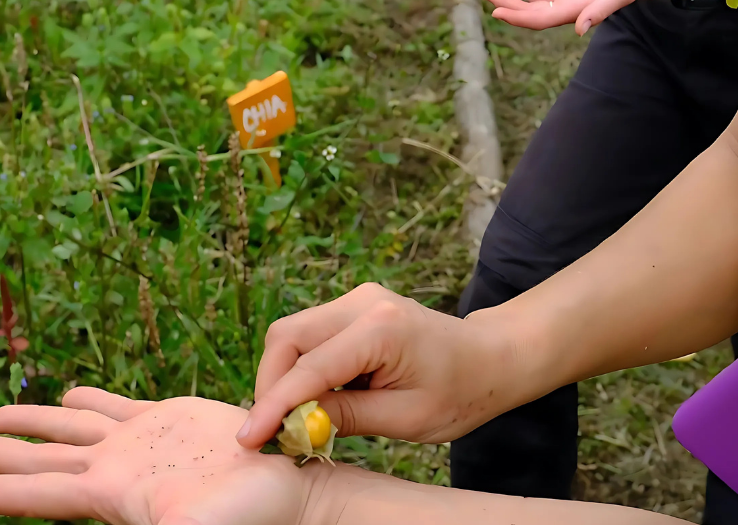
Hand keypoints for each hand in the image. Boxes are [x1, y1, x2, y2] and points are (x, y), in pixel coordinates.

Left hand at [0, 388, 315, 524]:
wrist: (281, 492)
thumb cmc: (244, 516)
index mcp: (112, 495)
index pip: (35, 493)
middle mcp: (114, 468)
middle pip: (41, 458)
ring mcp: (137, 442)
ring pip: (72, 428)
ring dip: (33, 421)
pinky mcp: (165, 420)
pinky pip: (116, 406)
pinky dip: (88, 399)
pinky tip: (67, 393)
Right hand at [236, 283, 508, 450]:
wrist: (489, 357)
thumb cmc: (459, 391)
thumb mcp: (405, 419)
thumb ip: (345, 417)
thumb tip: (292, 426)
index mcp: (381, 328)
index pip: (310, 366)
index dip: (273, 404)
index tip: (248, 439)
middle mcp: (363, 302)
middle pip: (288, 336)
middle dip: (270, 384)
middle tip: (269, 432)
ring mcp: (357, 299)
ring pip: (293, 333)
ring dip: (283, 376)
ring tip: (293, 421)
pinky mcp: (354, 306)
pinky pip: (311, 334)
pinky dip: (301, 367)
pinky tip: (314, 400)